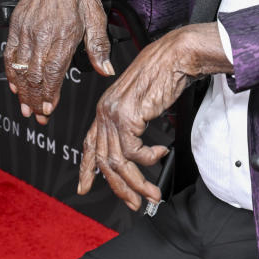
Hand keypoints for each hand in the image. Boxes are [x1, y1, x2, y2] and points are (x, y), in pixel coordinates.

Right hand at [3, 0, 113, 124]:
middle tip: (38, 116)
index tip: (49, 109)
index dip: (50, 94)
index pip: (53, 72)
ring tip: (26, 107)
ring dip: (22, 91)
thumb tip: (106, 69)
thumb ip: (99, 46)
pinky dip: (11, 72)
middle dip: (36, 100)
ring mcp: (27, 30)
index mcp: (63, 33)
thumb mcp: (97, 16)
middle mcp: (42, 33)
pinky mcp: (16, 26)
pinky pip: (10, 54)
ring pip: (21, 68)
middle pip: (35, 75)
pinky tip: (14, 85)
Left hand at [77, 22, 228, 210]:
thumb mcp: (142, 101)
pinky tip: (160, 152)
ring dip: (137, 181)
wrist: (174, 56)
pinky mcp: (127, 115)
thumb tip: (136, 147)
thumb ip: (133, 122)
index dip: (86, 169)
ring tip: (152, 191)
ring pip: (118, 161)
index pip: (89, 144)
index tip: (84, 187)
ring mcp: (114, 113)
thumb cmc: (163, 73)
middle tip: (135, 201)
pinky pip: (134, 151)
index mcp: (105, 107)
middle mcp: (105, 111)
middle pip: (103, 160)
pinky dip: (149, 158)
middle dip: (120, 186)